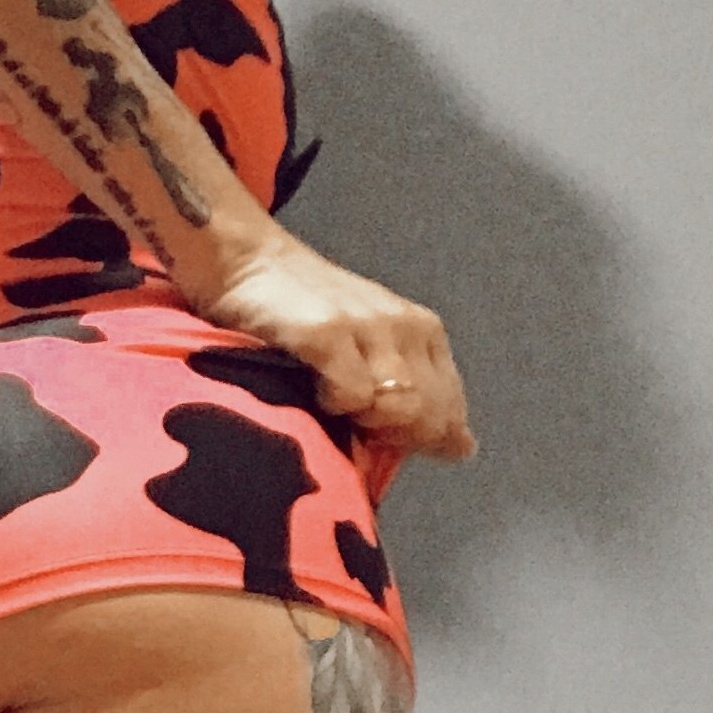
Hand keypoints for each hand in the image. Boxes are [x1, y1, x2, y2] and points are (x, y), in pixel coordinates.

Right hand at [200, 230, 478, 463]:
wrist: (249, 264)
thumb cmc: (304, 321)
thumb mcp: (372, 357)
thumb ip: (417, 400)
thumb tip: (463, 448)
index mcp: (423, 334)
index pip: (450, 411)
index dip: (420, 439)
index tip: (380, 437)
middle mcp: (404, 327)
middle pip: (428, 415)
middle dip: (395, 436)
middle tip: (351, 423)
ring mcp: (368, 327)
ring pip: (399, 407)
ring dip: (365, 422)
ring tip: (330, 404)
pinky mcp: (329, 331)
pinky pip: (353, 395)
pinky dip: (332, 407)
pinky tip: (311, 393)